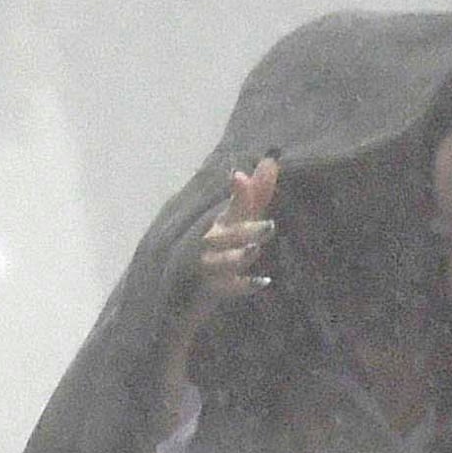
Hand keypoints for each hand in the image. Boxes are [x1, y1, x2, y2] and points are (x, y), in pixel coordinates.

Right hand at [193, 157, 282, 306]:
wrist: (181, 292)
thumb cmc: (216, 251)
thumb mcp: (237, 222)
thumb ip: (256, 194)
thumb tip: (271, 160)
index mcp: (218, 223)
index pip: (232, 208)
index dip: (239, 194)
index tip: (240, 177)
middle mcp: (208, 242)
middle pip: (224, 235)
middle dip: (244, 230)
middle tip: (270, 226)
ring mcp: (204, 267)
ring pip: (218, 261)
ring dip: (236, 256)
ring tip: (254, 250)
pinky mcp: (204, 290)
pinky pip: (222, 289)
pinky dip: (242, 286)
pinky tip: (264, 281)